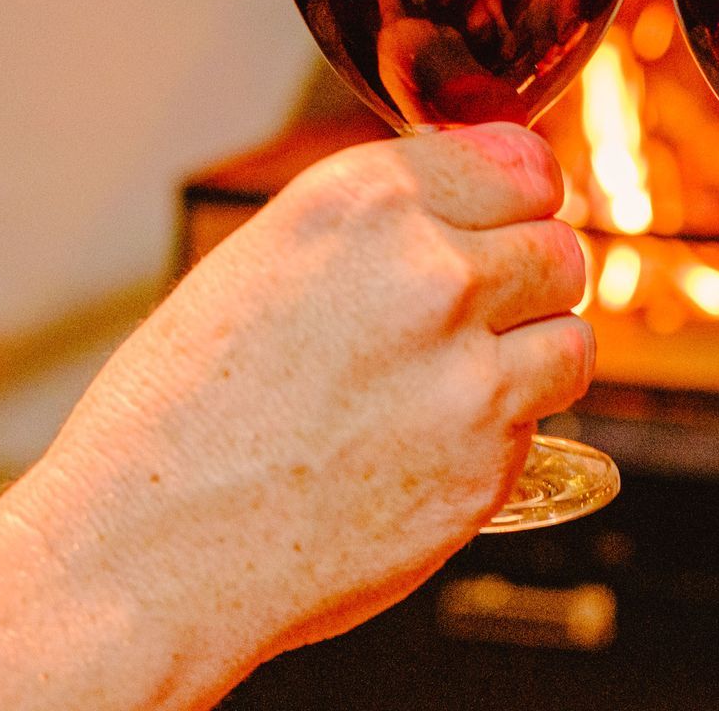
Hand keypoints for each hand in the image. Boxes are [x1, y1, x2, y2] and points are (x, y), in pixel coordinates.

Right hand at [24, 123, 590, 657]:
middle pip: (560, 249)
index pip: (524, 164)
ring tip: (455, 386)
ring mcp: (468, 372)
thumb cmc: (179, 416)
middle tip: (473, 321)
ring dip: (533, 358)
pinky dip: (504, 435)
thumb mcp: (264, 262)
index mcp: (364, 203)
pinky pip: (540, 425)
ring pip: (573, 338)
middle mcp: (429, 272)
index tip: (513, 221)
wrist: (145, 555)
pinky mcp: (490, 464)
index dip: (522, 200)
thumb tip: (469, 208)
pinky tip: (424, 449)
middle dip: (528, 283)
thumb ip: (380, 226)